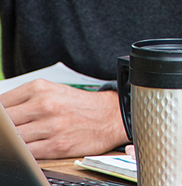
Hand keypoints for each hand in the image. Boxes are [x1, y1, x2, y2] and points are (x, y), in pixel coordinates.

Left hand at [0, 79, 128, 158]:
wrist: (110, 116)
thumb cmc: (79, 105)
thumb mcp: (52, 92)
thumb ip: (25, 100)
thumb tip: (1, 113)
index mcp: (40, 88)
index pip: (1, 104)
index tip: (1, 122)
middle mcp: (45, 105)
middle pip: (5, 122)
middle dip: (3, 130)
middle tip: (8, 132)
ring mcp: (50, 126)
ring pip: (13, 139)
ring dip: (12, 142)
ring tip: (17, 140)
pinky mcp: (56, 145)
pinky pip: (27, 153)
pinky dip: (22, 153)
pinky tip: (26, 149)